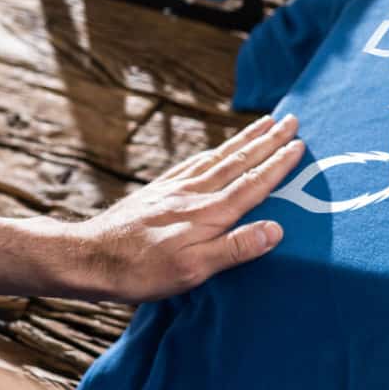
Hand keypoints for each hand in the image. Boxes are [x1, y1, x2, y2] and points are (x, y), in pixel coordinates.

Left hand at [50, 115, 302, 302]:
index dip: (278, 164)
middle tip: (291, 119)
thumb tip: (276, 230)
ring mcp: (176, 187)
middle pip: (240, 160)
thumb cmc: (142, 271)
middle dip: (268, 140)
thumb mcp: (193, 270)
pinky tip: (217, 148)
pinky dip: (214, 150)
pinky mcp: (159, 190)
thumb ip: (236, 248)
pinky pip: (195, 162)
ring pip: (219, 156)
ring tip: (264, 123)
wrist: (88, 257)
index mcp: (210, 213)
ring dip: (245, 139)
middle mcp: (196, 193)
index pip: (254, 183)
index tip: (299, 144)